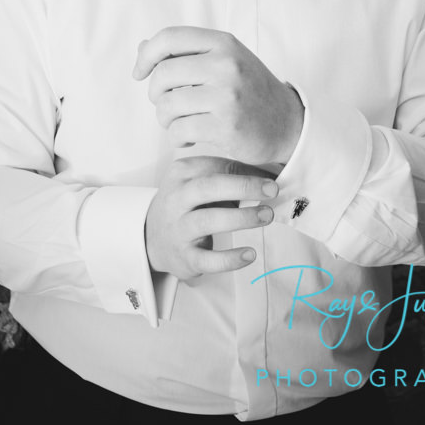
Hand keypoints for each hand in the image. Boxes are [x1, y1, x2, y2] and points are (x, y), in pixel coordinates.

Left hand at [133, 26, 303, 165]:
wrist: (286, 123)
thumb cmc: (248, 89)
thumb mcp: (223, 60)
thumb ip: (185, 53)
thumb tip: (142, 48)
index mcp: (223, 43)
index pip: (169, 37)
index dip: (146, 55)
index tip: (140, 73)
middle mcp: (225, 64)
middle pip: (162, 74)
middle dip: (156, 94)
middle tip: (168, 105)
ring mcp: (227, 96)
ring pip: (166, 106)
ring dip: (165, 119)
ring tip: (181, 122)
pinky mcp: (226, 127)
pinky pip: (178, 132)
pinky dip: (177, 138)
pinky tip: (190, 138)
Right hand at [144, 155, 278, 278]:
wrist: (152, 237)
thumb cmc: (186, 204)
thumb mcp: (199, 182)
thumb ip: (229, 176)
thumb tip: (269, 177)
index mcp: (182, 173)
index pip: (215, 166)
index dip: (246, 170)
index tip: (271, 178)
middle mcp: (176, 198)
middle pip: (208, 187)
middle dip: (243, 186)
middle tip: (272, 190)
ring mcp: (178, 228)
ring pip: (208, 220)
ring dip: (241, 218)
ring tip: (266, 216)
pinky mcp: (183, 256)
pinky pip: (207, 259)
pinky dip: (230, 258)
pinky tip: (250, 254)